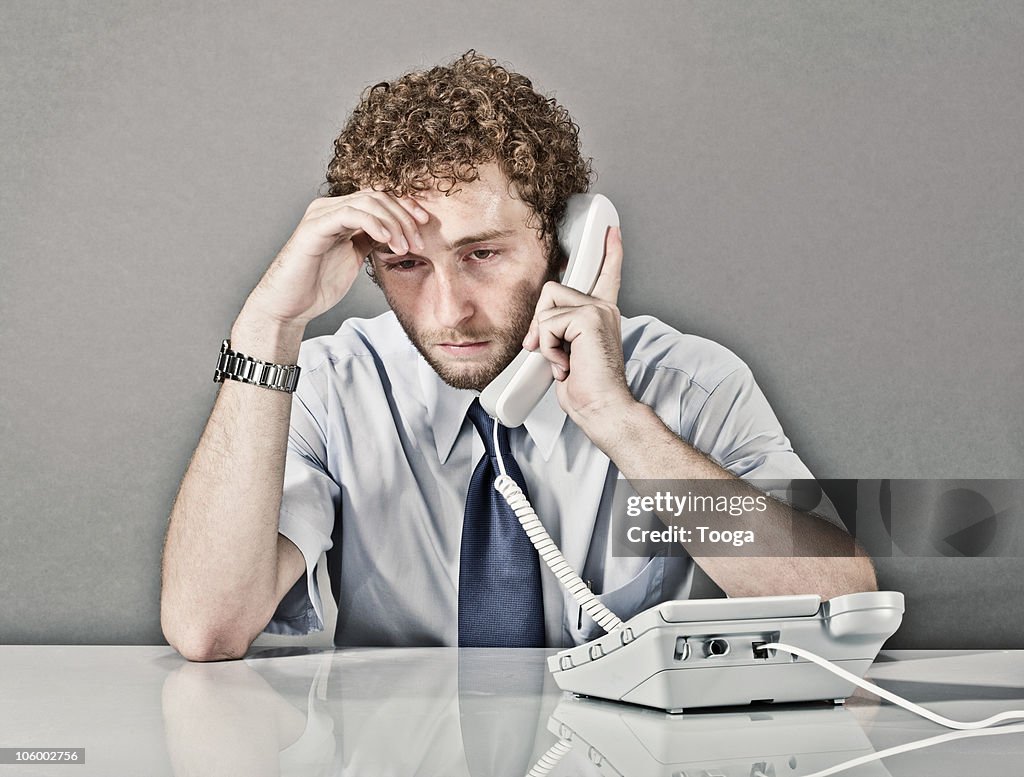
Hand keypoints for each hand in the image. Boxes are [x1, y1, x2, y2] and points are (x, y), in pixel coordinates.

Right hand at [242, 191, 429, 327]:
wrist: (290, 306)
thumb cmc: (319, 284)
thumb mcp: (355, 257)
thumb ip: (371, 240)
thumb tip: (398, 232)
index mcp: (340, 213)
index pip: (380, 198)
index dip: (405, 207)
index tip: (426, 224)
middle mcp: (330, 208)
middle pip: (378, 196)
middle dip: (404, 216)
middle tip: (419, 242)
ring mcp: (321, 215)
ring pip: (368, 201)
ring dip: (394, 223)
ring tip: (406, 248)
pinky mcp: (314, 227)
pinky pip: (350, 214)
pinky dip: (374, 224)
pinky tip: (388, 241)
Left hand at [523, 227, 635, 426]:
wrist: (602, 409)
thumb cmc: (587, 390)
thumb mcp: (566, 354)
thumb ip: (558, 332)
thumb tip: (537, 330)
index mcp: (602, 315)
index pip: (606, 277)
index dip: (609, 252)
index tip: (611, 229)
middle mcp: (603, 308)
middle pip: (551, 290)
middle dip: (540, 323)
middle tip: (553, 352)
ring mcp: (598, 310)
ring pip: (546, 307)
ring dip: (545, 339)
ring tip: (565, 361)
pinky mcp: (588, 318)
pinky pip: (548, 323)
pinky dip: (549, 347)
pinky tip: (567, 363)